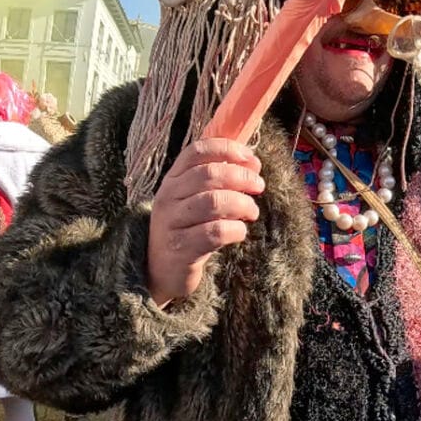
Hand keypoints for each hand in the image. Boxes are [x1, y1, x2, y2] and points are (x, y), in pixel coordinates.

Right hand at [146, 139, 264, 306]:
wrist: (161, 270)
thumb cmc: (187, 229)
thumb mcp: (193, 198)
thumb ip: (216, 178)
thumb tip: (251, 163)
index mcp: (172, 179)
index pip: (197, 151)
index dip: (227, 150)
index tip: (252, 160)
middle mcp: (168, 197)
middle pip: (209, 174)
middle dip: (242, 177)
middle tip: (259, 186)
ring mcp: (172, 222)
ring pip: (213, 201)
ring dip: (242, 204)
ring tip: (252, 212)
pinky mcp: (181, 248)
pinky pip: (215, 232)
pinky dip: (235, 230)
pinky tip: (239, 232)